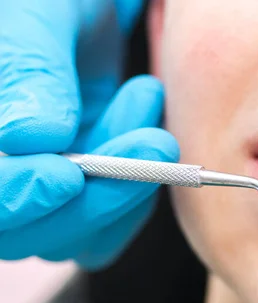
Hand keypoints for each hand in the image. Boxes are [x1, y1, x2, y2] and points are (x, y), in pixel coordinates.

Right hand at [0, 1, 178, 268]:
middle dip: (99, 194)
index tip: (65, 175)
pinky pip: (113, 223)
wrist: (80, 10)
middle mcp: (4, 175)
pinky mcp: (85, 190)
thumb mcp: (33, 16)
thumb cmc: (46, 4)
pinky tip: (149, 122)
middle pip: (31, 233)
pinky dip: (141, 186)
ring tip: (145, 94)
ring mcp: (42, 189)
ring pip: (79, 234)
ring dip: (130, 181)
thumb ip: (27, 69)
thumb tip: (32, 137)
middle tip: (154, 142)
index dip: (17, 197)